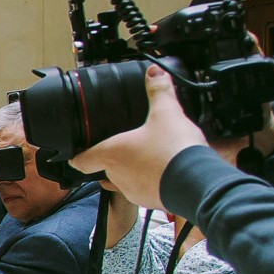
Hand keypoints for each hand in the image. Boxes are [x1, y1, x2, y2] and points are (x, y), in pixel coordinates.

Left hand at [66, 64, 206, 209]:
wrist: (196, 181)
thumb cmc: (174, 150)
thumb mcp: (167, 113)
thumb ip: (159, 91)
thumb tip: (154, 72)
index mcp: (112, 154)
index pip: (81, 160)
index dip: (77, 157)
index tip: (77, 155)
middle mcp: (117, 176)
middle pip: (107, 167)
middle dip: (117, 157)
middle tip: (131, 145)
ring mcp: (133, 191)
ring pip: (126, 179)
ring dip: (135, 169)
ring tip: (152, 155)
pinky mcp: (150, 201)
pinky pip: (145, 189)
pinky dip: (152, 181)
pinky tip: (166, 170)